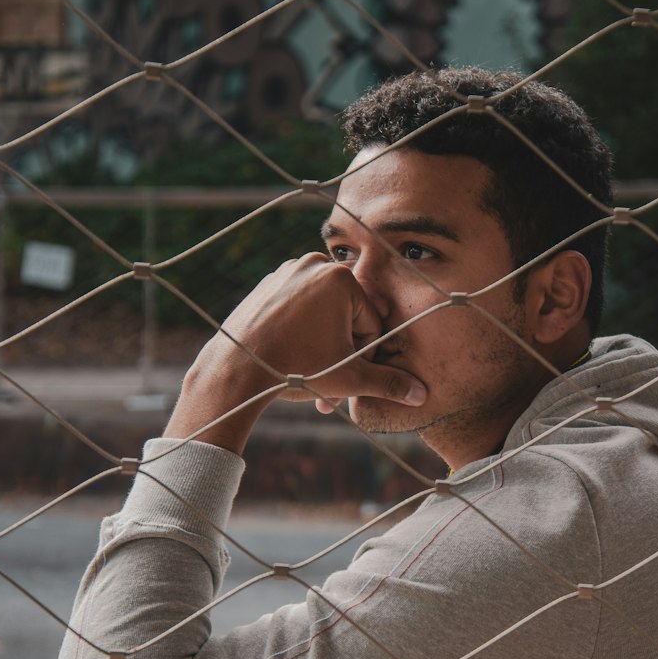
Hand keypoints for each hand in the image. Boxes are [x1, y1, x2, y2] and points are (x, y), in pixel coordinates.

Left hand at [164, 254, 426, 452]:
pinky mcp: (268, 283)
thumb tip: (421, 394)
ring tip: (311, 375)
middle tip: (329, 384)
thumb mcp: (349, 378)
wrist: (236, 368)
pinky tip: (293, 358)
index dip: (363, 356)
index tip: (345, 374)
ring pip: (321, 313)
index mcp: (341, 278)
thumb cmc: (296, 369)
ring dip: (323, 346)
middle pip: (346, 316)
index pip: (371, 323)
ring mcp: (287, 271)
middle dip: (341, 353)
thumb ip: (388, 382)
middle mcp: (315, 264)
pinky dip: (301, 332)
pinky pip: (297, 307)